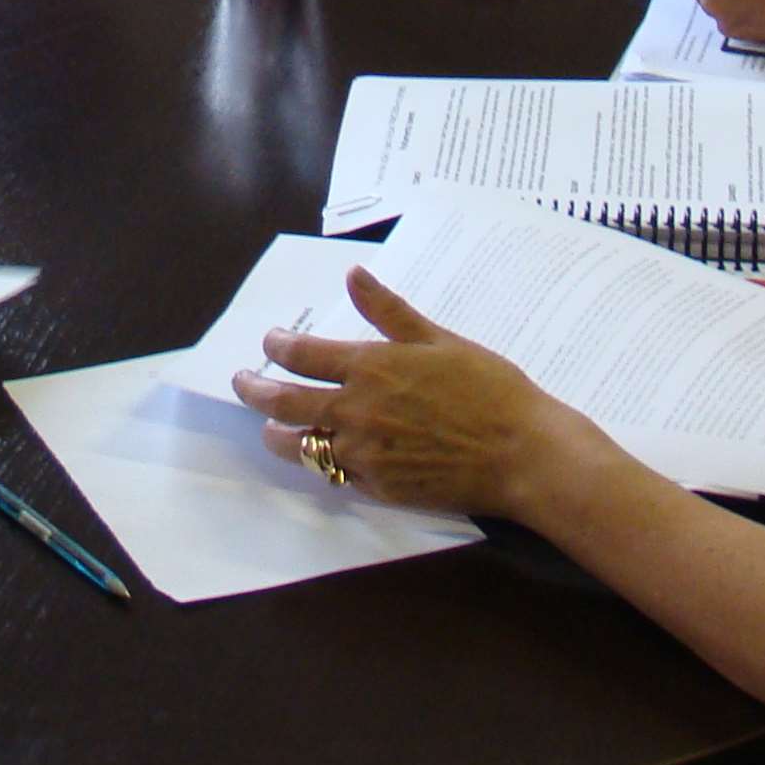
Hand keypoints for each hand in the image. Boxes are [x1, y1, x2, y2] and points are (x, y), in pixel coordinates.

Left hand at [230, 269, 597, 521]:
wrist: (522, 453)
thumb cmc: (490, 389)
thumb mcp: (439, 340)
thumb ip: (390, 311)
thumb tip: (353, 276)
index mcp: (371, 367)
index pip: (304, 354)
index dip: (280, 346)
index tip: (270, 342)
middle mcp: (356, 411)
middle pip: (286, 401)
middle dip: (256, 390)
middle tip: (242, 383)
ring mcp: (364, 454)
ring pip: (302, 445)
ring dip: (279, 434)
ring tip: (270, 427)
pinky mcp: (378, 488)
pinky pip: (335, 474)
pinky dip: (321, 462)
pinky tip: (320, 455)